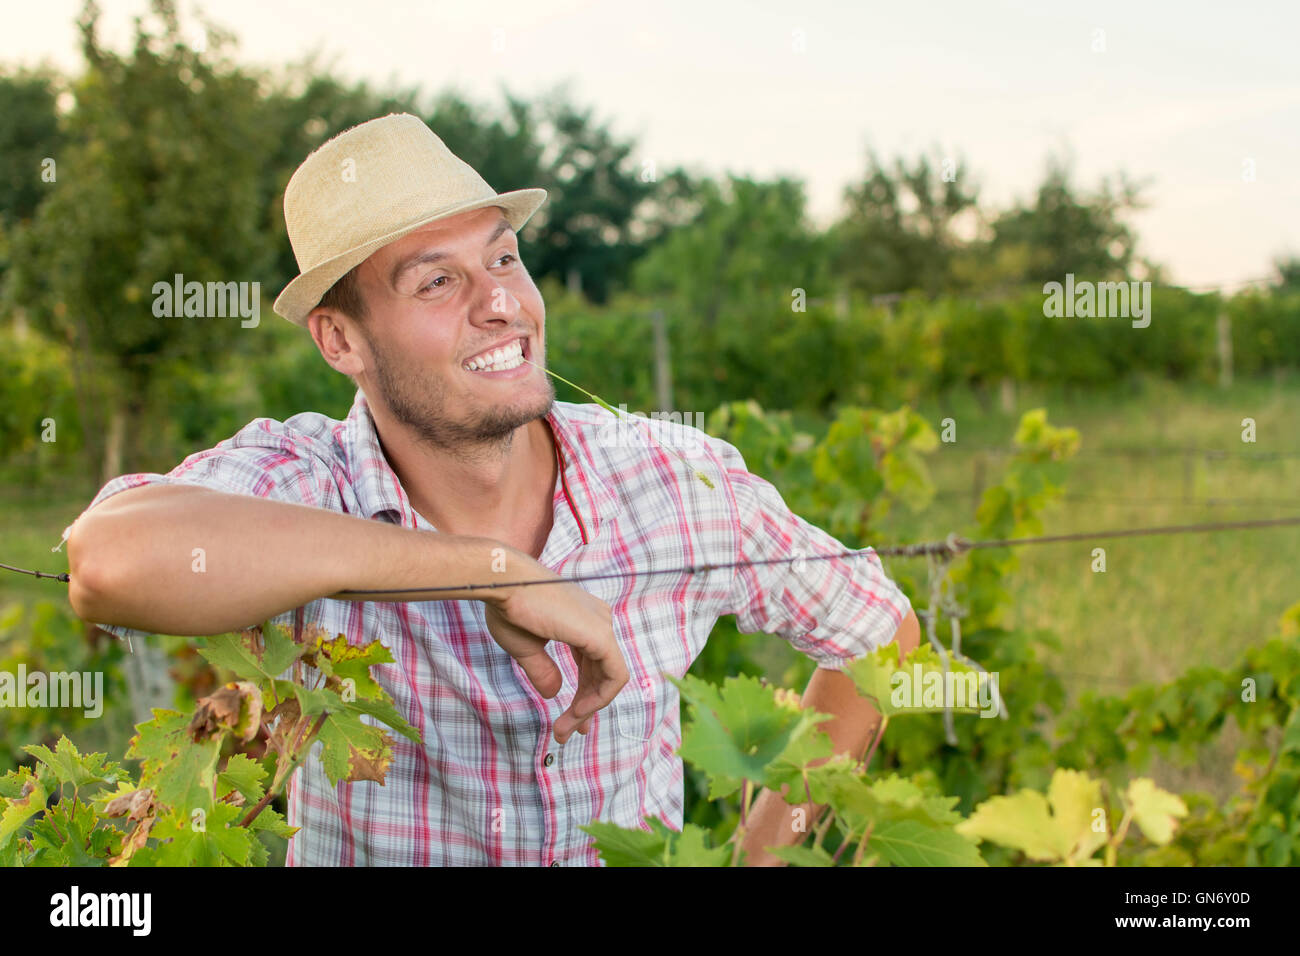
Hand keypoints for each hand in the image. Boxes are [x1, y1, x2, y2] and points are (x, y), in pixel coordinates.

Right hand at [481, 555, 627, 743]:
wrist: (502, 584)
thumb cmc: (508, 608)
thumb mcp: (526, 647)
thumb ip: (544, 670)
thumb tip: (554, 693)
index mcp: (583, 619)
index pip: (593, 663)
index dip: (584, 693)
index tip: (568, 720)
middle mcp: (598, 619)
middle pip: (601, 673)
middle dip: (586, 706)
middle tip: (566, 733)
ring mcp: (602, 626)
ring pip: (611, 678)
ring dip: (589, 708)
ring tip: (566, 730)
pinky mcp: (600, 635)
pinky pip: (614, 676)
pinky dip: (599, 698)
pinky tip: (577, 712)